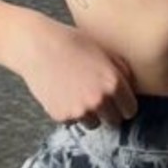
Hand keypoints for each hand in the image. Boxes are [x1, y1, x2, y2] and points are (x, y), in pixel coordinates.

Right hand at [19, 16, 138, 126]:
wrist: (36, 46)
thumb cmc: (71, 42)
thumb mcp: (103, 51)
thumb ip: (121, 71)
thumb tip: (131, 88)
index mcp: (114, 83)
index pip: (130, 110)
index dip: (124, 105)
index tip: (118, 101)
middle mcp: (99, 100)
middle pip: (114, 121)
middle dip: (108, 112)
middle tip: (97, 97)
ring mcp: (80, 110)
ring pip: (93, 124)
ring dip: (89, 114)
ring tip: (77, 93)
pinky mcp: (61, 116)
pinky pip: (73, 122)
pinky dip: (70, 113)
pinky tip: (63, 94)